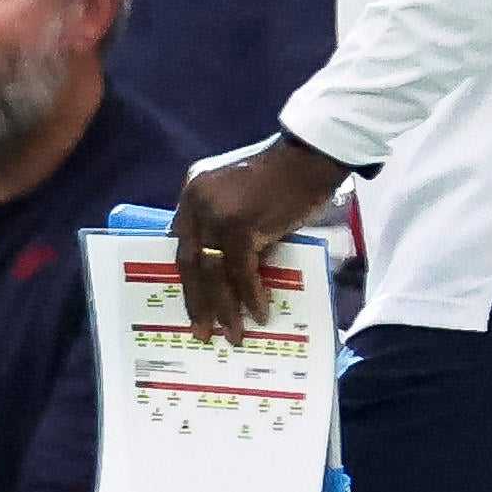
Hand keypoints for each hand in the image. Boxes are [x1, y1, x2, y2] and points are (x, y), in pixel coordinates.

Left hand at [171, 132, 347, 339]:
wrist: (310, 158)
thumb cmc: (282, 179)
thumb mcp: (239, 197)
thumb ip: (225, 226)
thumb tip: (228, 273)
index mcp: (191, 195)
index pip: (182, 244)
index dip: (188, 277)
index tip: (192, 302)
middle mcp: (197, 205)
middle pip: (191, 262)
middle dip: (197, 301)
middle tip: (202, 331)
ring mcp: (216, 216)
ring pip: (213, 272)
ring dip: (223, 307)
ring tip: (231, 334)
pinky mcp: (240, 227)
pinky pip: (241, 271)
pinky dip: (250, 295)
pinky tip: (259, 314)